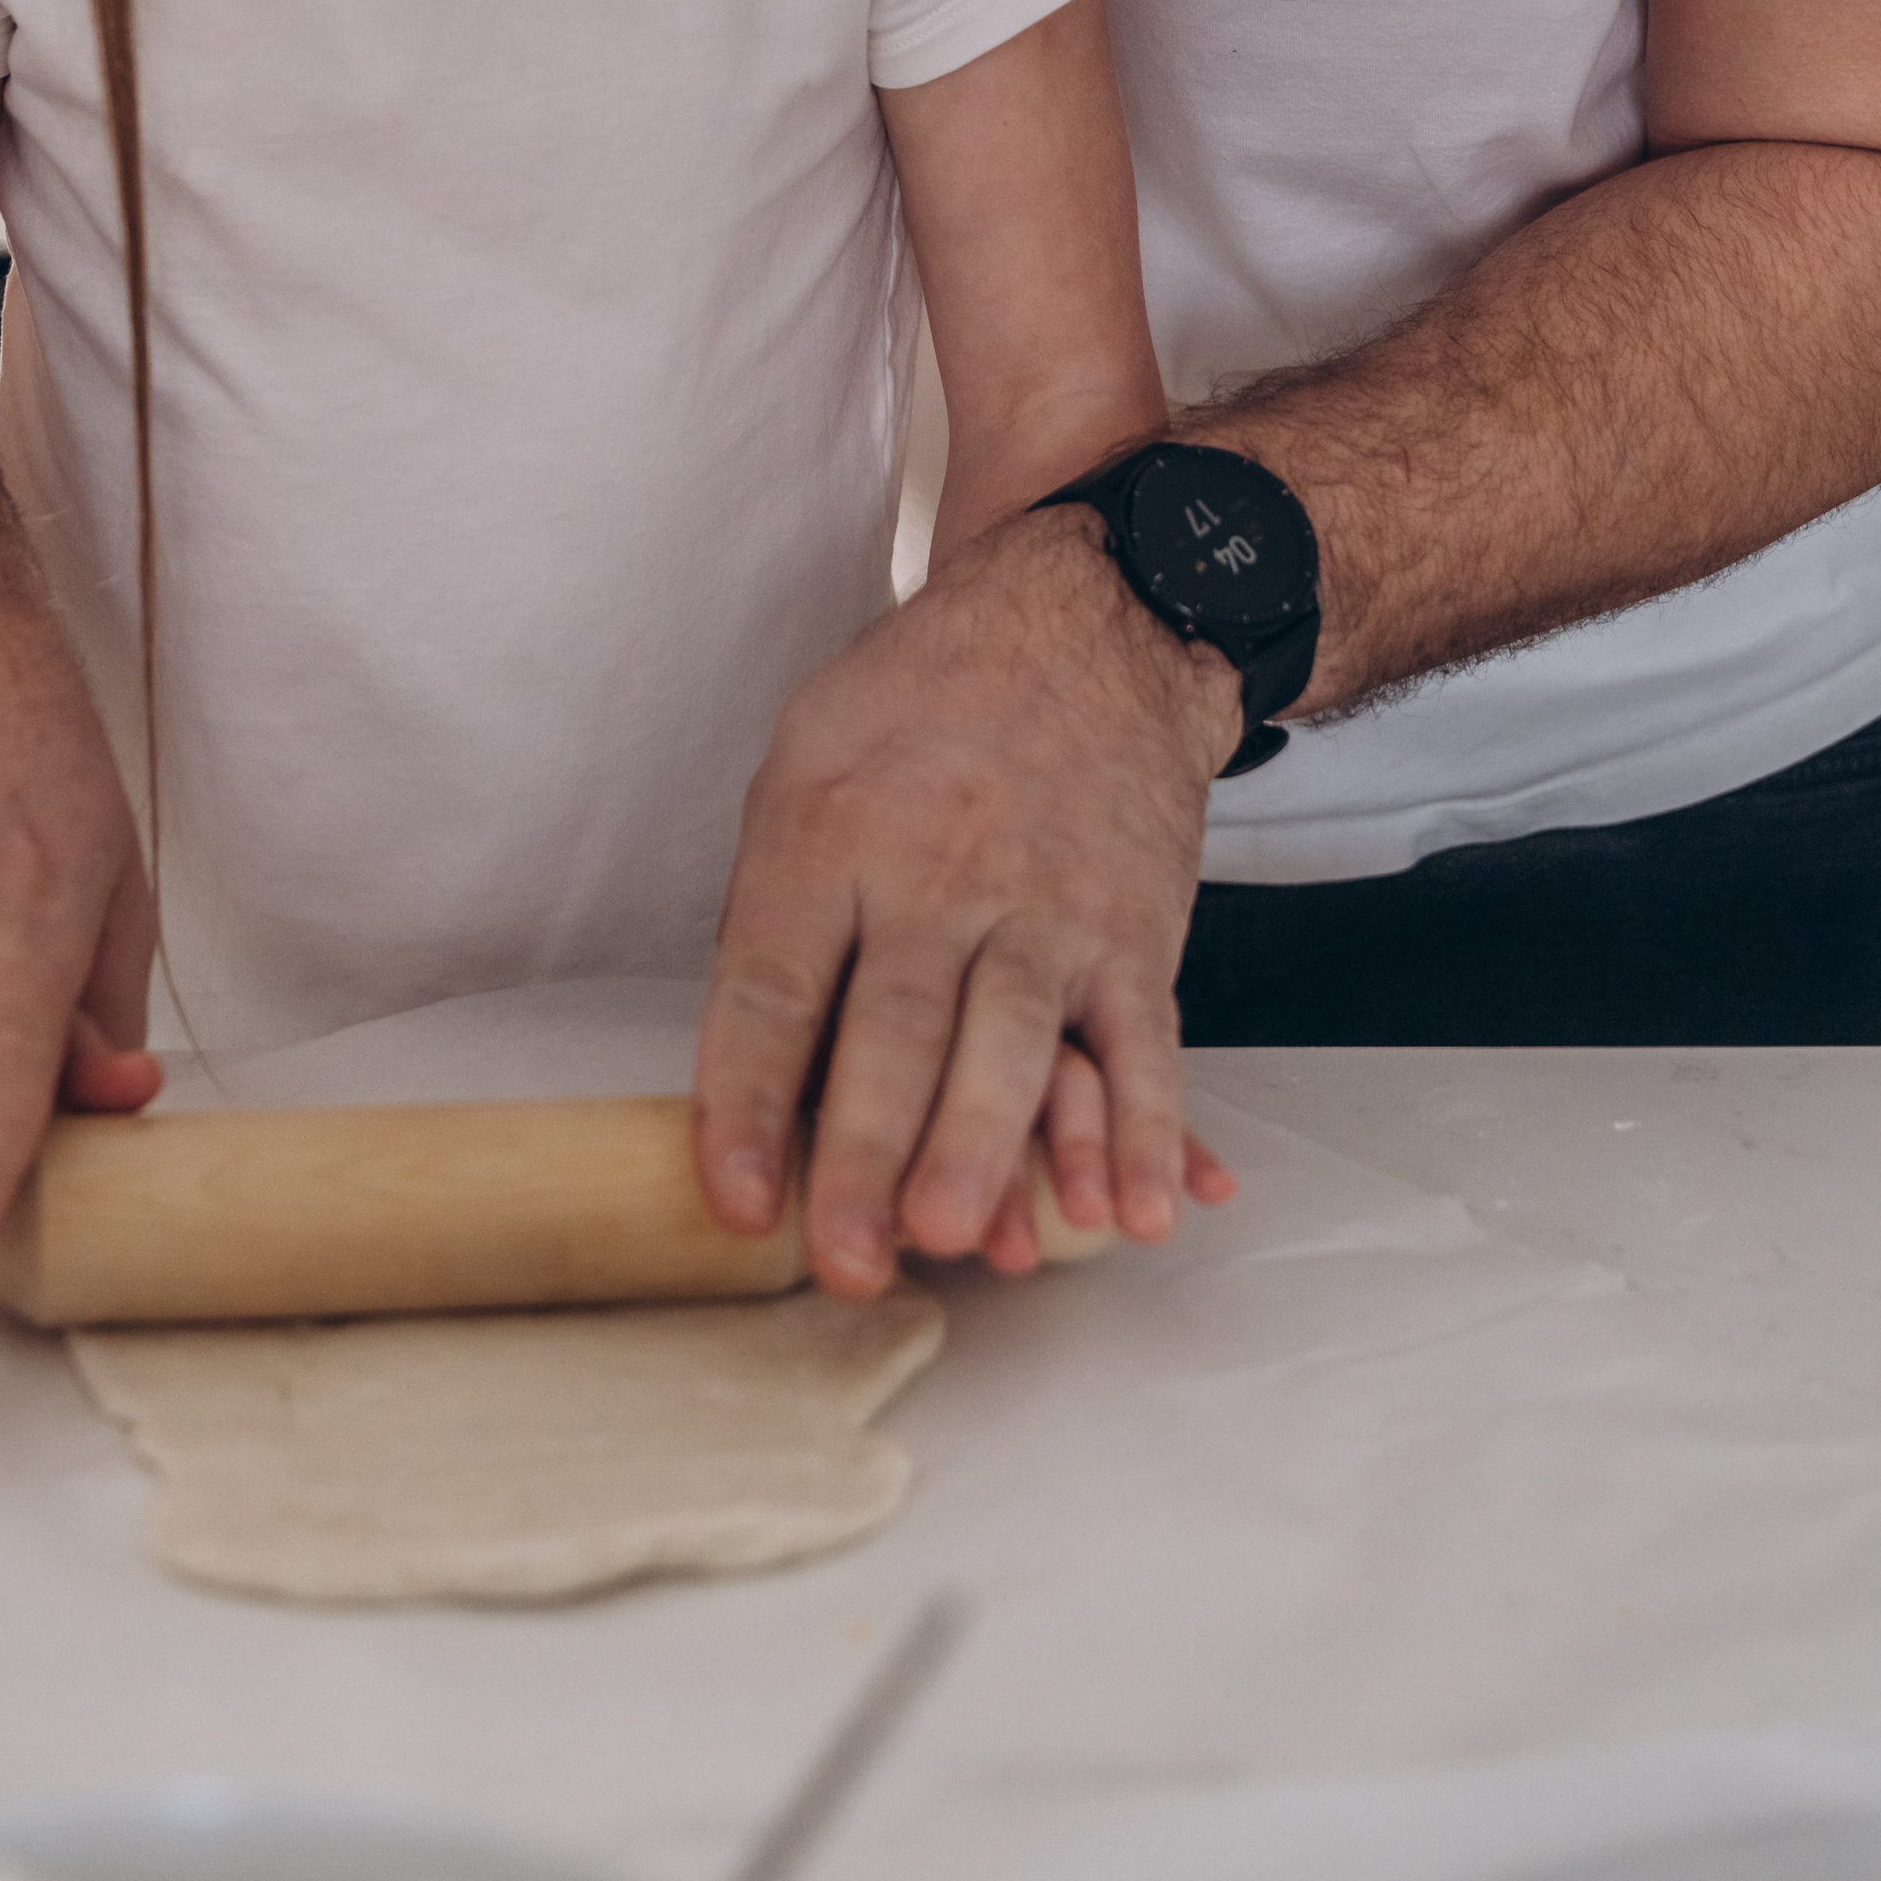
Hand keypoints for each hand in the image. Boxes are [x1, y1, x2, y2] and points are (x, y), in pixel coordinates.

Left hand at [695, 506, 1239, 1294]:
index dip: (749, 1098)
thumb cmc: (926, 704)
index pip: (778, 982)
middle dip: (869, 1152)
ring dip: (990, 1146)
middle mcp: (940, 869)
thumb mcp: (807, 756)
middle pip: (896, 1028)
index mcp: (833, 829)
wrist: (1092, 621)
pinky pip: (1142, 1046)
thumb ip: (777, 904)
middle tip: (846, 1259)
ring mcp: (1047, 905)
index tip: (734, 1197)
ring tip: (960, 1240)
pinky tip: (1135, 1211)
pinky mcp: (1135, 933)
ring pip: (1013, 1040)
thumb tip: (753, 1063)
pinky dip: (1147, 1134)